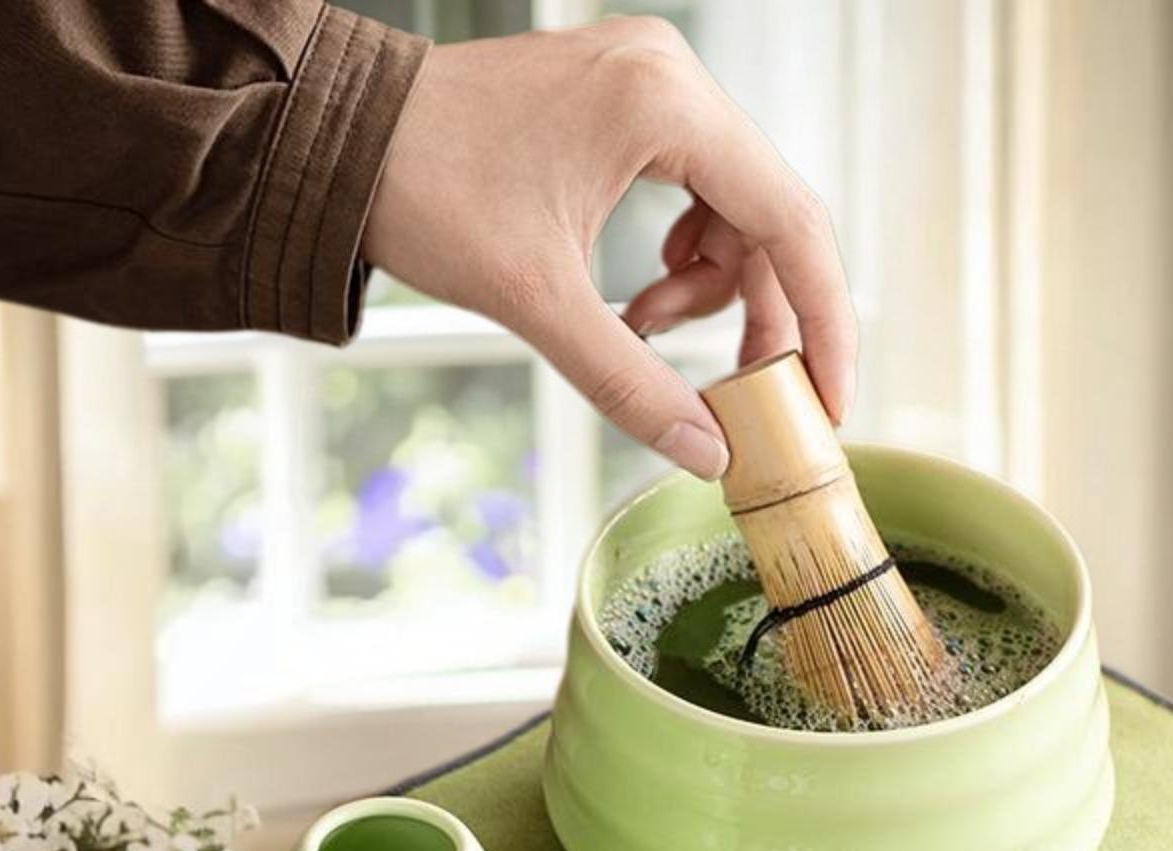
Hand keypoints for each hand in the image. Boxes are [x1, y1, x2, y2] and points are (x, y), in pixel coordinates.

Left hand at [361, 17, 856, 479]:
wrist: (343, 139)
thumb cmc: (426, 194)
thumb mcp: (539, 304)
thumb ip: (632, 384)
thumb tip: (708, 453)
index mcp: (665, 103)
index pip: (791, 222)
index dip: (822, 322)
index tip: (829, 397)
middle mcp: (672, 75)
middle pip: (770, 218)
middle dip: (760, 313)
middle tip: (741, 389)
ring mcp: (651, 82)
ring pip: (734, 209)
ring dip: (709, 287)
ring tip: (643, 326)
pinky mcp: (627, 101)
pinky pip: (694, 190)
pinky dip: (682, 254)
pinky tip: (637, 290)